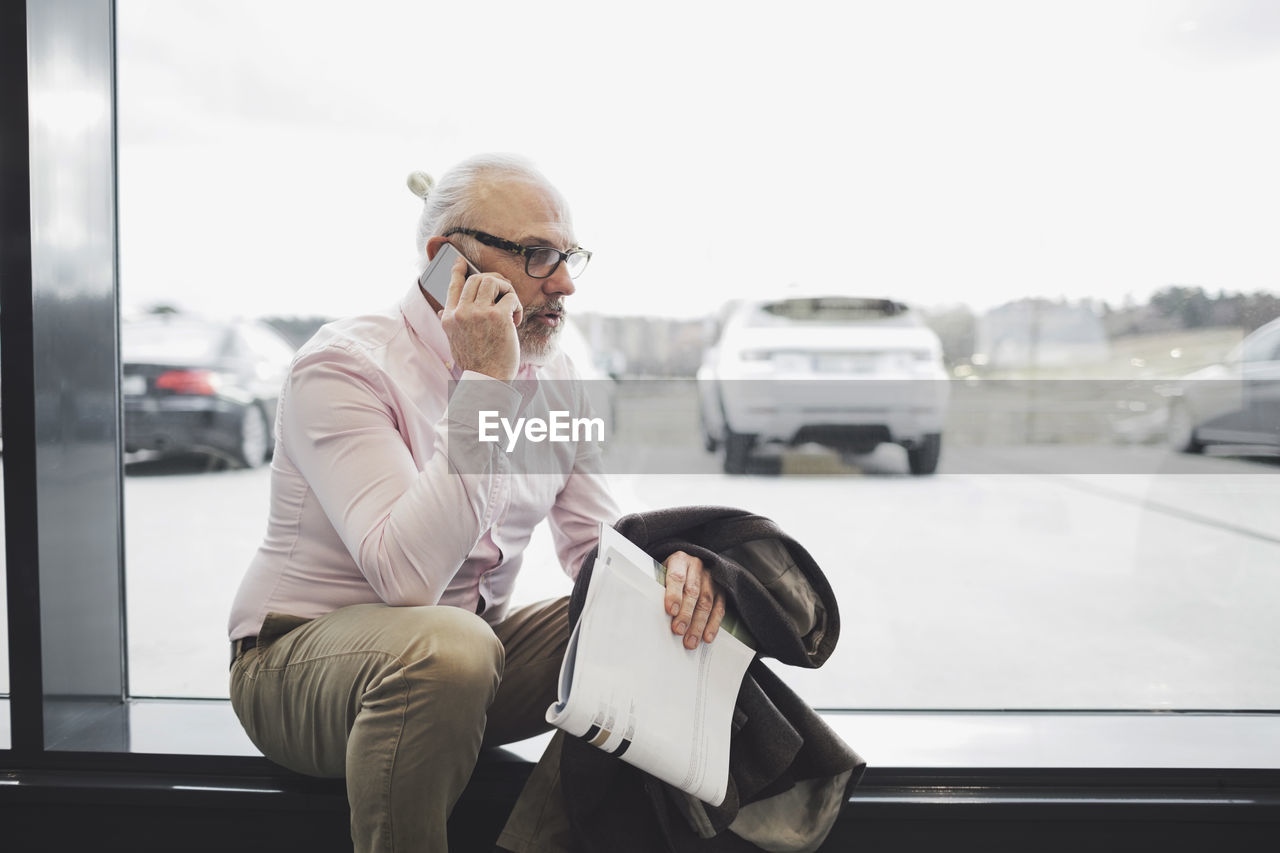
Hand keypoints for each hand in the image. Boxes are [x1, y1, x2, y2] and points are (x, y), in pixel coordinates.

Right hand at [438, 257, 523, 381]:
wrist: (488, 380)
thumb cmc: (476, 363)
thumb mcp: (454, 342)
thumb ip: (451, 324)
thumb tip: (442, 312)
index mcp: (449, 318)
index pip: (452, 286)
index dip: (457, 271)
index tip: (460, 262)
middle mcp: (461, 312)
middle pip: (477, 278)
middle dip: (494, 281)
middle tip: (504, 291)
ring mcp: (479, 313)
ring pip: (493, 281)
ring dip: (506, 290)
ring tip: (510, 306)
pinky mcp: (498, 317)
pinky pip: (511, 297)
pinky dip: (517, 306)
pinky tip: (516, 321)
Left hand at [663, 551, 724, 648]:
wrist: (689, 564)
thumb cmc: (671, 573)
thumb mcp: (662, 573)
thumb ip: (659, 588)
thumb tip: (652, 613)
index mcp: (679, 560)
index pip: (677, 577)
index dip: (673, 594)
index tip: (670, 611)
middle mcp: (697, 567)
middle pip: (693, 592)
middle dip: (685, 614)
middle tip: (678, 630)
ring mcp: (711, 578)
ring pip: (706, 602)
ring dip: (698, 624)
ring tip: (691, 640)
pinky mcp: (721, 590)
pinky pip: (719, 609)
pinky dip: (713, 624)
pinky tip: (707, 637)